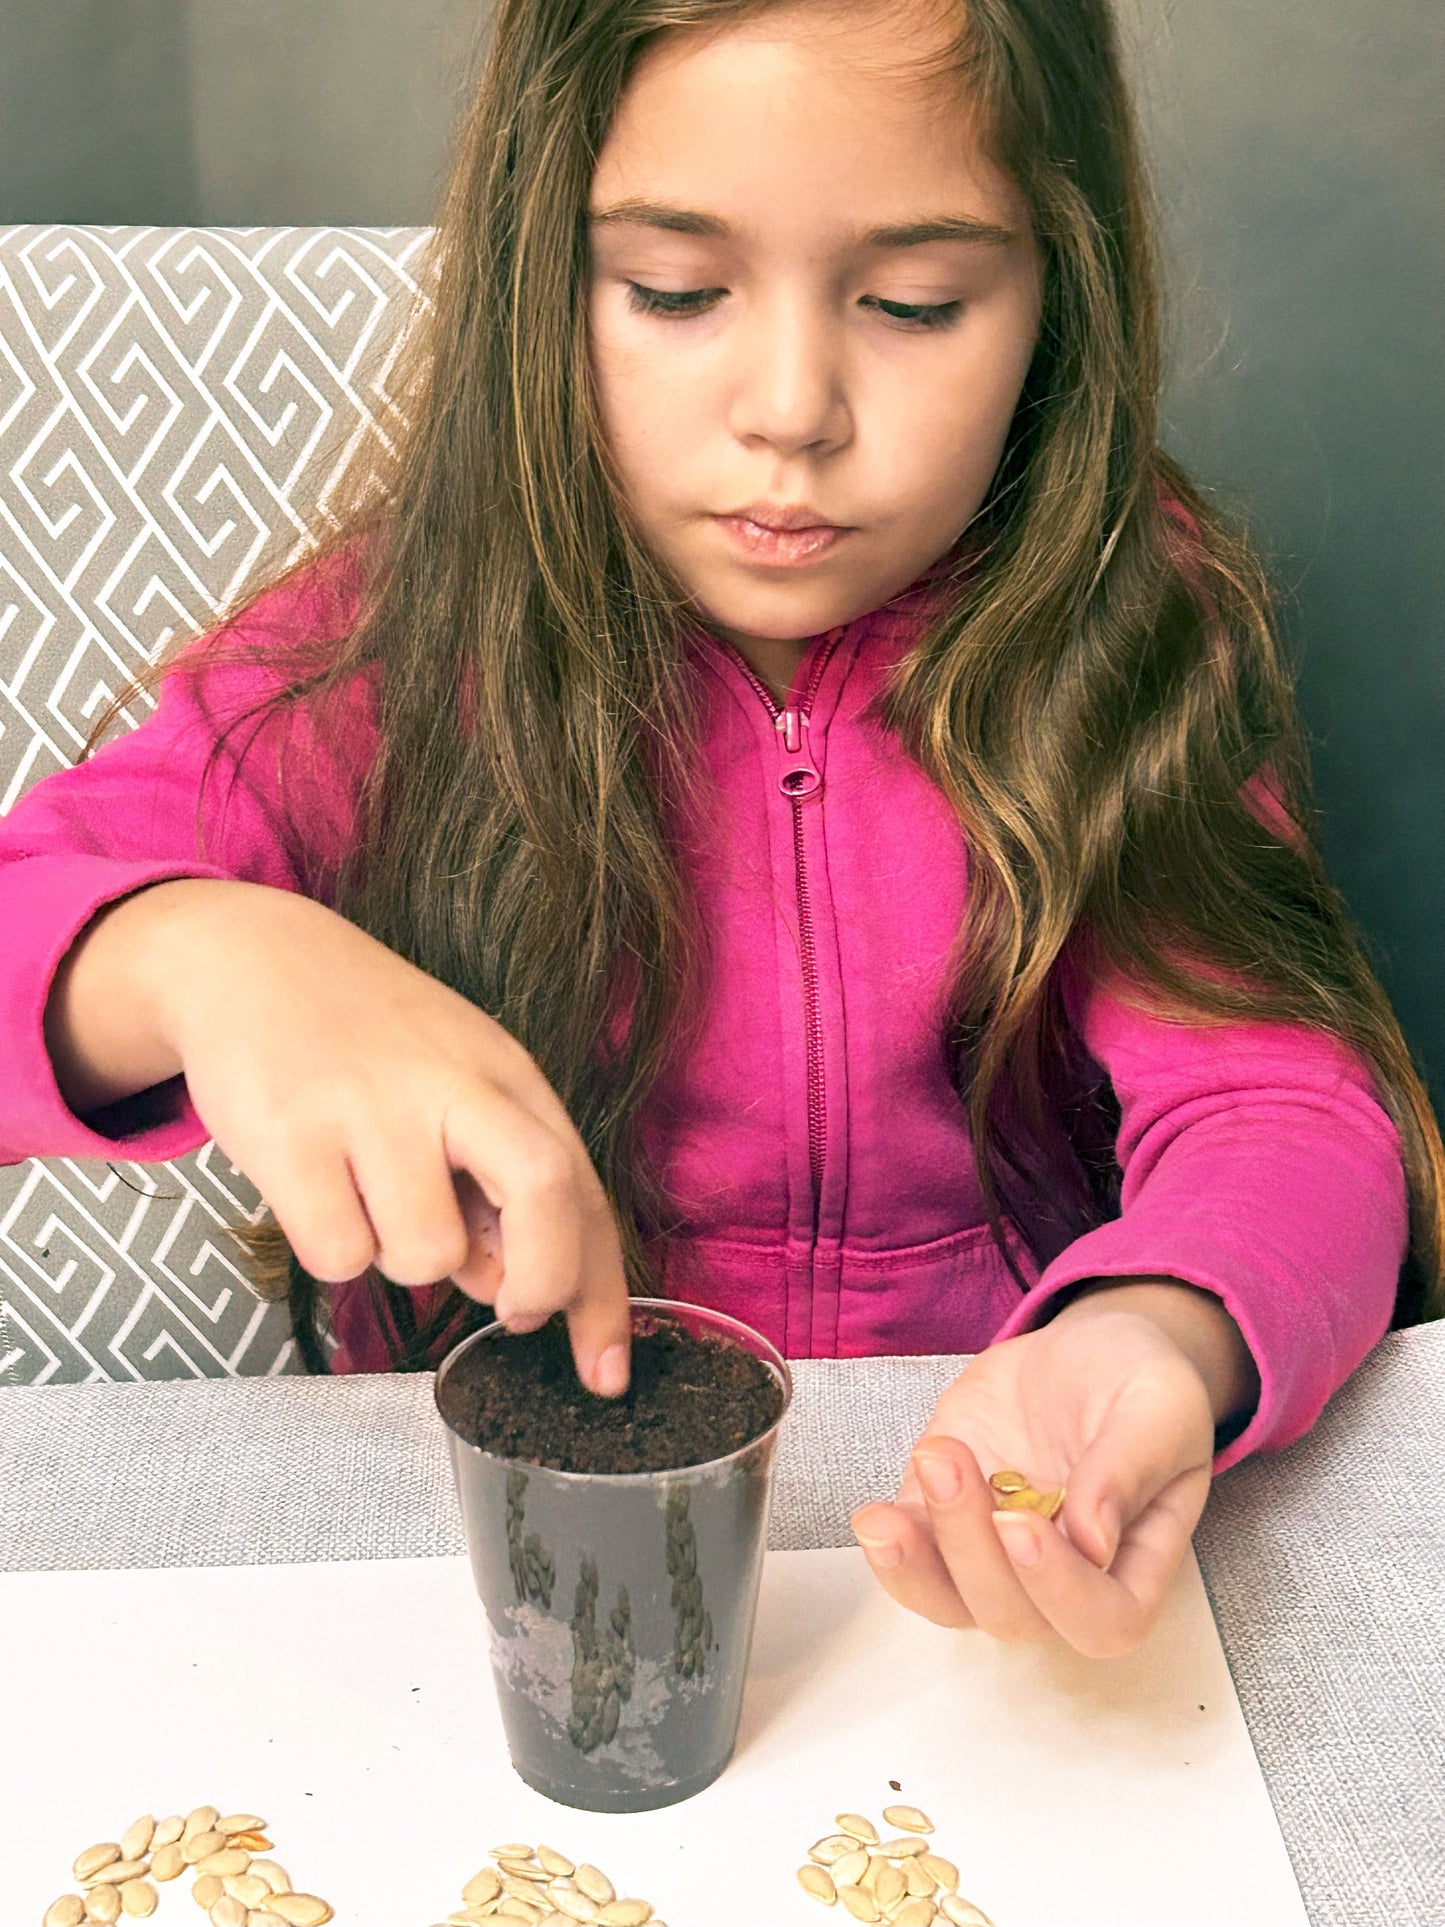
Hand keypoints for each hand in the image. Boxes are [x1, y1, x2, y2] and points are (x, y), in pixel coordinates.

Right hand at [51, 878, 632, 1393]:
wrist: (249, 960)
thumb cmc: (369, 1041)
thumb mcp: (459, 1083)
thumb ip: (501, 1178)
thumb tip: (514, 1288)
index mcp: (509, 1077)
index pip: (583, 1194)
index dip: (602, 1296)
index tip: (608, 1375)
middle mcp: (453, 1085)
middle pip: (544, 1195)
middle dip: (542, 1280)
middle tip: (511, 1306)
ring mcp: (372, 1108)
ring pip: (423, 1255)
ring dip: (401, 1256)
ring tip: (369, 1191)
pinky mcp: (291, 1134)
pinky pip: (337, 1256)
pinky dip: (331, 1247)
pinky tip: (316, 1184)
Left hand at [849, 1298, 1222, 1656]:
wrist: (1081, 1349)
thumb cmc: (1135, 1382)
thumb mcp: (1160, 1404)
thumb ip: (1130, 1468)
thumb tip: (1092, 1542)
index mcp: (1133, 1560)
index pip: (1106, 1621)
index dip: (1062, 1593)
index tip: (1023, 1527)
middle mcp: (1062, 1576)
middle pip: (1015, 1616)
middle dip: (974, 1553)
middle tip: (955, 1466)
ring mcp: (997, 1556)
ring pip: (953, 1602)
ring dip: (922, 1557)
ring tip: (924, 1468)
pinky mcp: (943, 1522)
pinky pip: (910, 1566)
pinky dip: (889, 1550)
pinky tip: (875, 1516)